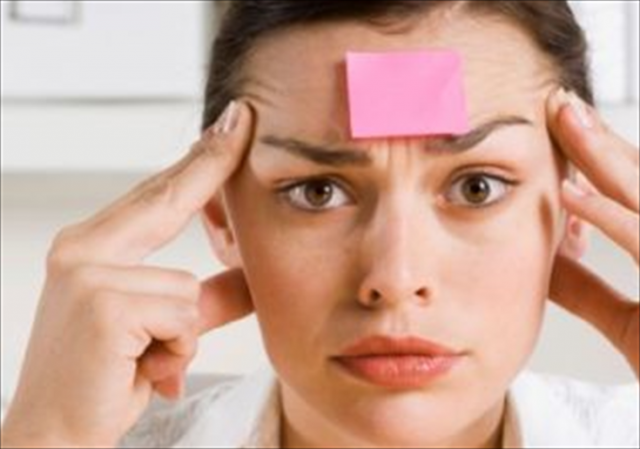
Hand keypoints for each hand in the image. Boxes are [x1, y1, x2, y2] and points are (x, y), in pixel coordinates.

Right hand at [0, 101, 255, 447]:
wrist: (55, 437)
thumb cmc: (103, 378)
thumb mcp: (160, 329)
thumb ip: (203, 298)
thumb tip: (249, 276)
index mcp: (89, 247)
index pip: (156, 195)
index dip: (198, 161)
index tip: (228, 127)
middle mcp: (82, 250)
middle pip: (167, 198)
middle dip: (211, 162)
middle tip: (241, 117)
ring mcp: (89, 274)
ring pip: (188, 288)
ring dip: (182, 335)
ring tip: (145, 359)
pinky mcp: (104, 304)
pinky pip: (184, 318)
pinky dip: (177, 352)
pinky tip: (141, 370)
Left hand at [547, 89, 638, 379]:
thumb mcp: (631, 324)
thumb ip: (589, 290)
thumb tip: (546, 258)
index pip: (634, 202)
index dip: (598, 166)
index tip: (562, 134)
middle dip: (602, 146)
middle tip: (560, 106)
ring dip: (606, 160)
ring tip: (564, 120)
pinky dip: (612, 220)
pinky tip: (571, 197)